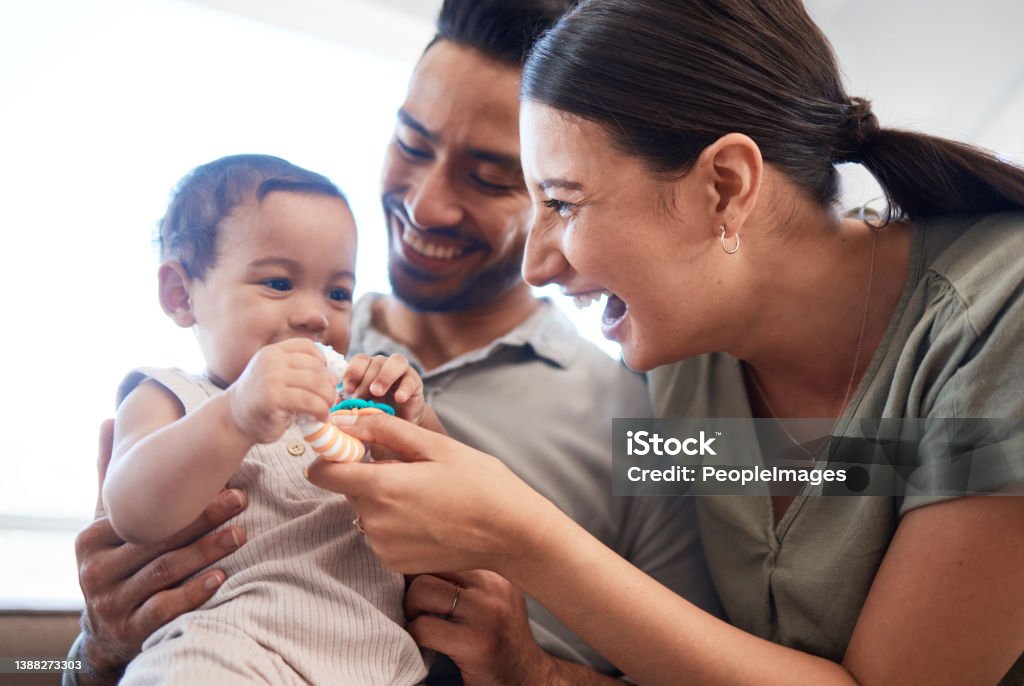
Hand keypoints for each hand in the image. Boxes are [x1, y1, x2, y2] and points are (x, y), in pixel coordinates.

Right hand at [76, 420, 247, 683]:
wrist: (107, 632)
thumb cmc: (116, 563)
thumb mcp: (107, 524)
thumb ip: (110, 478)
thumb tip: (107, 419)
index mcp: (91, 540)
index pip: (141, 515)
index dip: (180, 498)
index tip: (219, 478)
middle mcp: (96, 572)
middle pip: (156, 540)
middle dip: (202, 518)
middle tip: (241, 498)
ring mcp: (112, 604)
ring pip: (165, 572)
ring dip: (206, 551)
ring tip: (240, 533)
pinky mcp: (131, 631)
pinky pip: (165, 609)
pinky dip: (194, 592)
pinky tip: (221, 577)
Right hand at [226, 338, 335, 443]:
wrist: (234, 419)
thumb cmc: (261, 400)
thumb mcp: (276, 376)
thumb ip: (299, 371)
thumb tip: (334, 377)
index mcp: (273, 351)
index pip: (308, 347)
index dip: (322, 362)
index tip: (322, 379)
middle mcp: (271, 361)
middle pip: (316, 367)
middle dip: (328, 386)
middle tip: (329, 400)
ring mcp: (271, 378)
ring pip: (316, 383)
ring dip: (327, 399)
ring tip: (325, 410)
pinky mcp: (273, 398)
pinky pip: (309, 401)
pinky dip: (321, 410)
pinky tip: (320, 418)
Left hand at [306, 412, 550, 574]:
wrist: (510, 533)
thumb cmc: (479, 482)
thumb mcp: (434, 445)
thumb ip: (383, 429)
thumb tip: (344, 421)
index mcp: (381, 486)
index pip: (322, 472)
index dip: (332, 456)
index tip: (351, 447)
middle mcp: (374, 521)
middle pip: (349, 489)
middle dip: (369, 475)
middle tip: (411, 469)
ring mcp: (383, 546)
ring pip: (365, 511)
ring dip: (384, 500)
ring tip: (426, 495)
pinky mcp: (395, 563)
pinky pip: (380, 534)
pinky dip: (395, 523)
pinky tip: (428, 517)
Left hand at [342, 353, 428, 425]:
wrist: (400, 425)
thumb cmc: (374, 415)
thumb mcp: (357, 411)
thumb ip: (345, 406)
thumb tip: (332, 411)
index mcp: (367, 369)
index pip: (359, 360)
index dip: (353, 372)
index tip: (347, 389)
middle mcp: (383, 365)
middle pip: (375, 362)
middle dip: (366, 381)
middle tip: (360, 398)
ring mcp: (401, 371)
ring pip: (395, 361)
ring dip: (384, 377)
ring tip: (377, 393)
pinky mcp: (415, 381)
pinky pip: (410, 379)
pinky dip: (404, 388)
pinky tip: (399, 399)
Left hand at [406, 571, 552, 684]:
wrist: (528, 677)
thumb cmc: (501, 637)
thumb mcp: (493, 597)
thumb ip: (466, 577)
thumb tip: (417, 559)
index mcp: (496, 569)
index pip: (445, 548)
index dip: (422, 563)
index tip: (414, 579)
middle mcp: (493, 584)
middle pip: (430, 563)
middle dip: (412, 583)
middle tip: (416, 605)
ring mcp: (485, 612)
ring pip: (422, 590)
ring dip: (410, 608)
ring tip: (420, 622)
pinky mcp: (475, 641)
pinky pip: (423, 628)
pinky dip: (414, 636)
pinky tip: (424, 644)